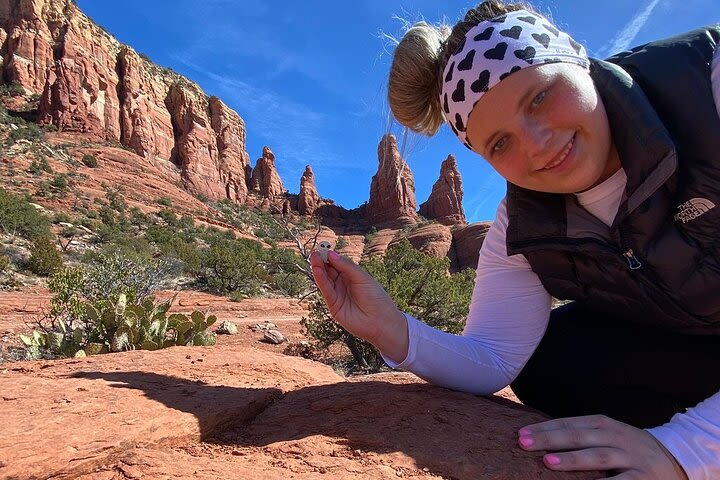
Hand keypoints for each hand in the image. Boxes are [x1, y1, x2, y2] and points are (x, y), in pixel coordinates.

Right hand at [309, 250, 407, 361]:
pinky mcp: (334, 305)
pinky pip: (326, 291)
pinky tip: (317, 271)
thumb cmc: (376, 297)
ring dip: (319, 269)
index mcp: (353, 276)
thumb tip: (331, 254)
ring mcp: (338, 295)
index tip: (324, 248)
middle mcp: (344, 284)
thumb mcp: (362, 278)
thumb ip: (346, 266)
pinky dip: (321, 280)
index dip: (331, 256)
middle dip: (322, 261)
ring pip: (326, 280)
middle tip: (315, 252)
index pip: (338, 264)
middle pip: (330, 271)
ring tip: (314, 258)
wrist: (381, 321)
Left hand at [517, 415, 687, 479]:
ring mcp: (631, 458)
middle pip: (579, 436)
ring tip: (548, 462)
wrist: (677, 459)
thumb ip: (580, 435)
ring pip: (598, 456)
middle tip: (524, 443)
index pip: (569, 423)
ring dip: (572, 459)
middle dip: (549, 439)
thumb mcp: (607, 435)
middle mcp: (616, 437)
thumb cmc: (628, 448)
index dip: (544, 428)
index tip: (521, 434)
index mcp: (604, 424)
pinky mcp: (644, 479)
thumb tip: (541, 440)